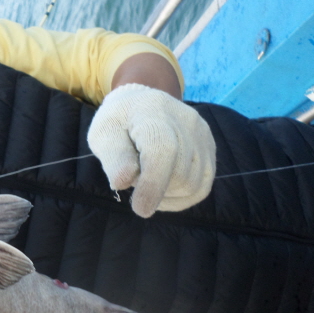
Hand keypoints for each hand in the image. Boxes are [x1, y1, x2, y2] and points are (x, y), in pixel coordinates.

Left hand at [87, 83, 215, 216]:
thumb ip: (113, 157)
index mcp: (153, 112)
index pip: (163, 150)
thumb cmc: (118, 122)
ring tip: (146, 175)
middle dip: (153, 188)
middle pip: (179, 174)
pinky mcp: (210, 149)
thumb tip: (123, 182)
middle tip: (133, 174)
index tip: (140, 208)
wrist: (142, 104)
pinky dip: (179, 198)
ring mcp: (202, 135)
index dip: (153, 183)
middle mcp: (186, 121)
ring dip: (165, 194)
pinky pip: (201, 188)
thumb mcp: (103, 134)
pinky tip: (161, 189)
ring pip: (192, 186)